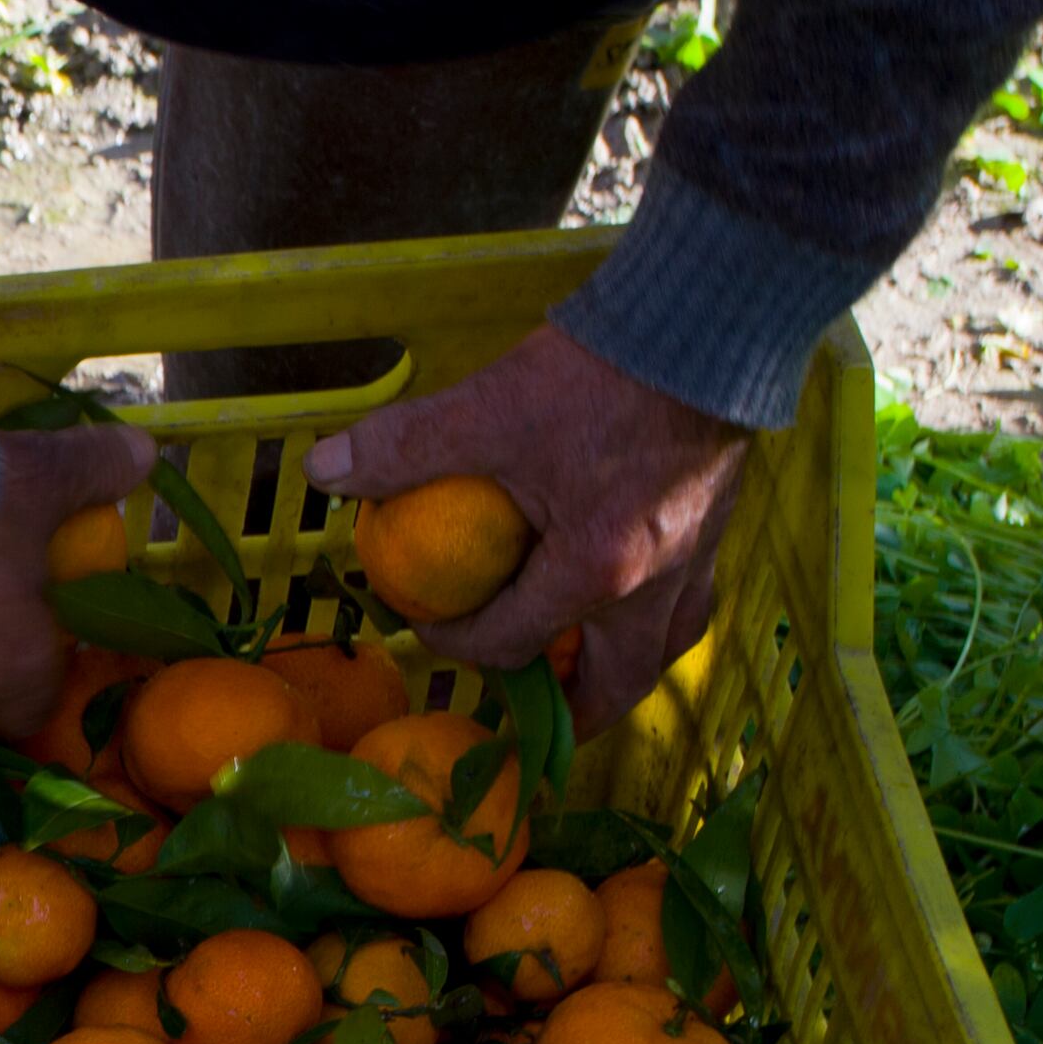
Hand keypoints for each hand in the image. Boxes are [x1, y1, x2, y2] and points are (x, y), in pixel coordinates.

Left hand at [308, 323, 749, 725]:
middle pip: (615, 687)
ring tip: (576, 669)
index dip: (458, 645)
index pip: (510, 644)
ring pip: (662, 649)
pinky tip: (622, 595)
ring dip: (615, 671)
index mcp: (594, 574)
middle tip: (531, 718)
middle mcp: (655, 586)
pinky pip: (685, 602)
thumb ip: (403, 447)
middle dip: (568, 714)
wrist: (704, 325)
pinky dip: (648, 619)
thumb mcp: (487, 411)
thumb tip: (323, 468)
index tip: (429, 623)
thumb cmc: (599, 376)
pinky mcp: (719, 526)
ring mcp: (696, 559)